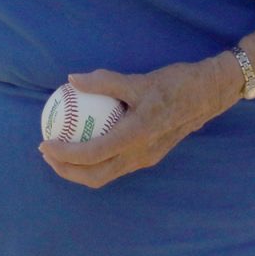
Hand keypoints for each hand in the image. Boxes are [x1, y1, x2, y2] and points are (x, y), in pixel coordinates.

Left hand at [38, 58, 235, 188]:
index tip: (45, 143)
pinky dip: (97, 160)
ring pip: (106, 174)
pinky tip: (88, 140)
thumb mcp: (139, 79)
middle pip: (95, 177)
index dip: (64, 154)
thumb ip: (105, 81)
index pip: (92, 155)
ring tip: (62, 151)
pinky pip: (117, 165)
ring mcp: (147, 158)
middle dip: (67, 171)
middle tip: (48, 152)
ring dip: (80, 169)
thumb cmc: (175, 83)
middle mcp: (140, 154)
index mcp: (136, 136)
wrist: (209, 94)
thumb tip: (73, 79)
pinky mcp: (151, 154)